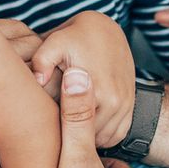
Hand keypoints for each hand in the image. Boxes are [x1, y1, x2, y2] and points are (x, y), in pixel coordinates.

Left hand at [29, 12, 135, 147]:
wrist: (105, 29)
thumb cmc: (75, 36)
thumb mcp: (56, 42)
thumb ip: (42, 60)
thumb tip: (37, 81)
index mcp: (97, 90)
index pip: (76, 130)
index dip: (60, 133)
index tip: (48, 128)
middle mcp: (116, 101)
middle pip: (90, 138)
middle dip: (74, 137)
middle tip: (56, 131)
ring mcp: (126, 104)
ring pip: (105, 139)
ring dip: (89, 138)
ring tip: (70, 129)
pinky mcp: (131, 105)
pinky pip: (118, 135)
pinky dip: (103, 136)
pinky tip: (86, 126)